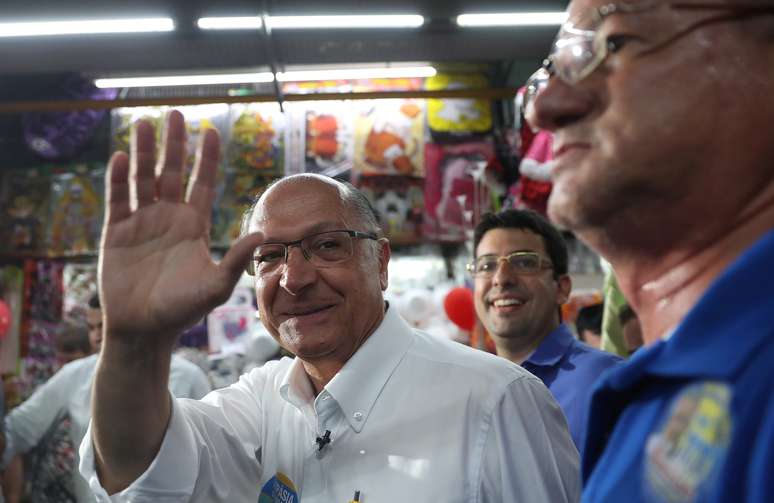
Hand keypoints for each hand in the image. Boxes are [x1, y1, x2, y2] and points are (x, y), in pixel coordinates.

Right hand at [99, 110, 261, 347]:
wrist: (145, 329)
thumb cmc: (183, 310)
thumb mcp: (216, 285)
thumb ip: (236, 259)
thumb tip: (263, 234)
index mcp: (194, 225)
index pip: (203, 183)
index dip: (207, 158)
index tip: (211, 131)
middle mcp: (168, 217)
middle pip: (172, 172)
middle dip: (174, 144)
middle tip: (175, 113)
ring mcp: (141, 222)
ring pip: (142, 178)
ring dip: (142, 152)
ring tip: (142, 123)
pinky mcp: (115, 232)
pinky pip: (117, 199)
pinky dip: (118, 178)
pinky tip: (120, 157)